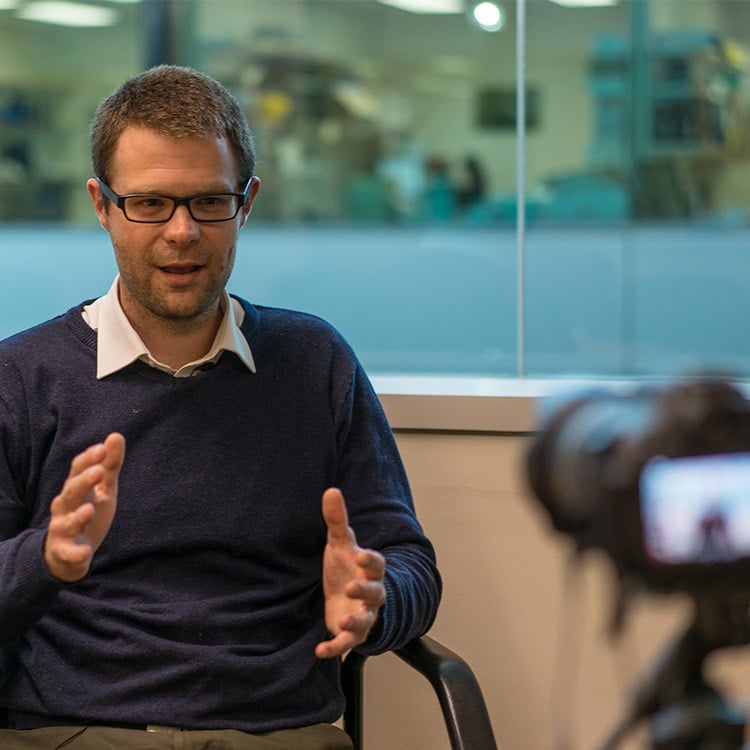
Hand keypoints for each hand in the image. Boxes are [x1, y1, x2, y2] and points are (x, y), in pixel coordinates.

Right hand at [44, 433, 125, 582]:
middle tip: (98, 471)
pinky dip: (75, 553)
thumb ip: (109, 465)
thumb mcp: (103, 488)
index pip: (78, 470)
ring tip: (90, 509)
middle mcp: (65, 506)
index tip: (102, 449)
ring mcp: (63, 529)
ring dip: (78, 516)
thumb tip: (116, 435)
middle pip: (70, 491)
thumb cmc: (88, 512)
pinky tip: (85, 553)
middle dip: (83, 481)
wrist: (70, 553)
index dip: (89, 459)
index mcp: (76, 489)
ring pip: (67, 521)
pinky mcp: (64, 551)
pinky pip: (68, 552)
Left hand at [315, 487, 385, 659]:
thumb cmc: (346, 566)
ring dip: (355, 622)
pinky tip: (319, 650)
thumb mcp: (340, 543)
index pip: (376, 563)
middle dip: (366, 590)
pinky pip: (347, 643)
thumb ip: (337, 519)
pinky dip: (335, 648)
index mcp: (369, 569)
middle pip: (375, 593)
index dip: (370, 560)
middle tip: (352, 586)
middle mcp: (371, 593)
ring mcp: (363, 614)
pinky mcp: (351, 633)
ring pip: (365, 621)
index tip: (360, 555)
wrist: (348, 596)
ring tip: (342, 621)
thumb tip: (331, 490)